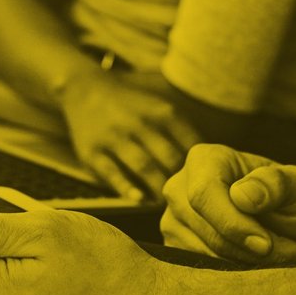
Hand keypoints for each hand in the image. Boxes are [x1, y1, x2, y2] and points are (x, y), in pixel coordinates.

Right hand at [56, 70, 201, 200]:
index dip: (201, 168)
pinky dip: (127, 189)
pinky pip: (112, 174)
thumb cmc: (132, 107)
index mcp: (161, 111)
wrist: (84, 89)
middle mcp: (140, 122)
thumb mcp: (159, 108)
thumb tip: (211, 165)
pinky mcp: (92, 152)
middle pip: (170, 158)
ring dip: (159, 189)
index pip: (190, 145)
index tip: (206, 185)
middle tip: (190, 201)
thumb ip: (183, 133)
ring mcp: (115, 136)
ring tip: (168, 204)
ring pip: (144, 167)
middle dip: (182, 182)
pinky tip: (140, 200)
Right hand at [162, 142, 295, 265]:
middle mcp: (179, 189)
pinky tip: (264, 267)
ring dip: (249, 266)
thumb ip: (275, 184)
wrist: (288, 222)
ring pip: (204, 256)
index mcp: (205, 160)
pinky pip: (202, 274)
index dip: (233, 224)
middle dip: (250, 251)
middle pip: (205, 231)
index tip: (266, 245)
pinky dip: (237, 277)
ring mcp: (173, 222)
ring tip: (289, 258)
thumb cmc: (290, 197)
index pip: (204, 194)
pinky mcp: (176, 251)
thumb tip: (241, 196)